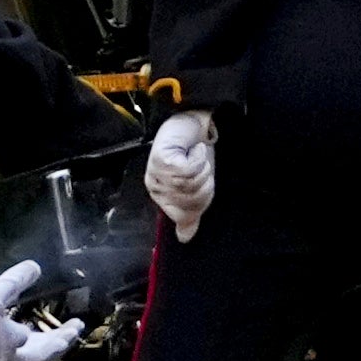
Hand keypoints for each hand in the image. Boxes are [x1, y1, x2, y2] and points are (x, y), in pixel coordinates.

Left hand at [145, 110, 217, 240]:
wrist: (195, 122)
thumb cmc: (196, 153)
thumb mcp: (199, 185)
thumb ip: (192, 211)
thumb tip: (186, 239)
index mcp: (163, 196)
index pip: (185, 216)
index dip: (201, 199)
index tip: (203, 180)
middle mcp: (156, 187)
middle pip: (190, 201)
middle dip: (204, 182)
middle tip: (201, 166)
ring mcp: (156, 174)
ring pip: (189, 186)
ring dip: (202, 168)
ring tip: (197, 156)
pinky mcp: (161, 160)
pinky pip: (188, 171)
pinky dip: (198, 158)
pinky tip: (194, 149)